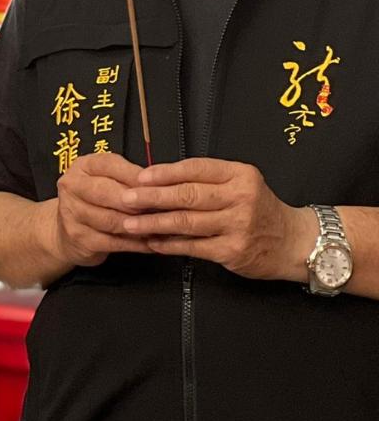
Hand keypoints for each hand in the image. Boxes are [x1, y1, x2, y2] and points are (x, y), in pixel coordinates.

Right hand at [45, 152, 150, 268]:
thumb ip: (129, 179)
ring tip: (158, 227)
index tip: (157, 184)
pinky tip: (150, 243)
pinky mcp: (79, 237)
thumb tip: (160, 185)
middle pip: (105, 192)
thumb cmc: (96, 202)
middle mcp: (72, 186)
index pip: (109, 164)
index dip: (135, 175)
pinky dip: (134, 244)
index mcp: (83, 166)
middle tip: (157, 208)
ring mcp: (72, 212)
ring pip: (110, 220)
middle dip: (134, 202)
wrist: (65, 231)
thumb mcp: (108, 180)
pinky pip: (112, 242)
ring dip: (137, 225)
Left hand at [120, 158, 313, 281]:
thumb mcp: (241, 183)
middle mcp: (240, 198)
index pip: (195, 169)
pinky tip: (152, 242)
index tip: (140, 177)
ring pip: (187, 222)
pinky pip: (193, 246)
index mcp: (239, 175)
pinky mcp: (233, 251)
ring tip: (130, 223)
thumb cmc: (260, 209)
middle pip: (188, 195)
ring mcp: (238, 225)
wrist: (294, 241)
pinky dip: (169, 244)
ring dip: (154, 223)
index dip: (164, 173)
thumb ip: (206, 179)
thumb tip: (158, 178)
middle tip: (126, 198)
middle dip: (152, 197)